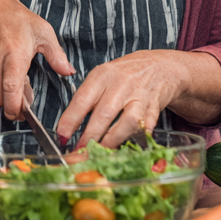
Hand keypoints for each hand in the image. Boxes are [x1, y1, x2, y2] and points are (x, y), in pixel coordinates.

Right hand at [0, 0, 73, 120]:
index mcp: (14, 53)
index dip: (16, 108)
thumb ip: (56, 54)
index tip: (23, 115)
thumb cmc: (15, 18)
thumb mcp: (42, 30)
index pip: (11, 90)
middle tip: (22, 93)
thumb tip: (69, 72)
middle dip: (11, 102)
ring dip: (1, 90)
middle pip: (0, 98)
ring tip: (10, 74)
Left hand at [56, 49, 215, 147]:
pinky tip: (129, 146)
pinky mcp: (155, 107)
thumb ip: (88, 99)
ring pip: (128, 121)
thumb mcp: (102, 78)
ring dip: (113, 139)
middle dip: (91, 136)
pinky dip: (138, 138)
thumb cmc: (123, 75)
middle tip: (80, 151)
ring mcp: (140, 96)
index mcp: (102, 75)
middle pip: (105, 113)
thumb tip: (69, 127)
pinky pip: (147, 126)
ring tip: (102, 152)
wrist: (158, 67)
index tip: (62, 136)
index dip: (71, 119)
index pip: (82, 99)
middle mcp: (121, 84)